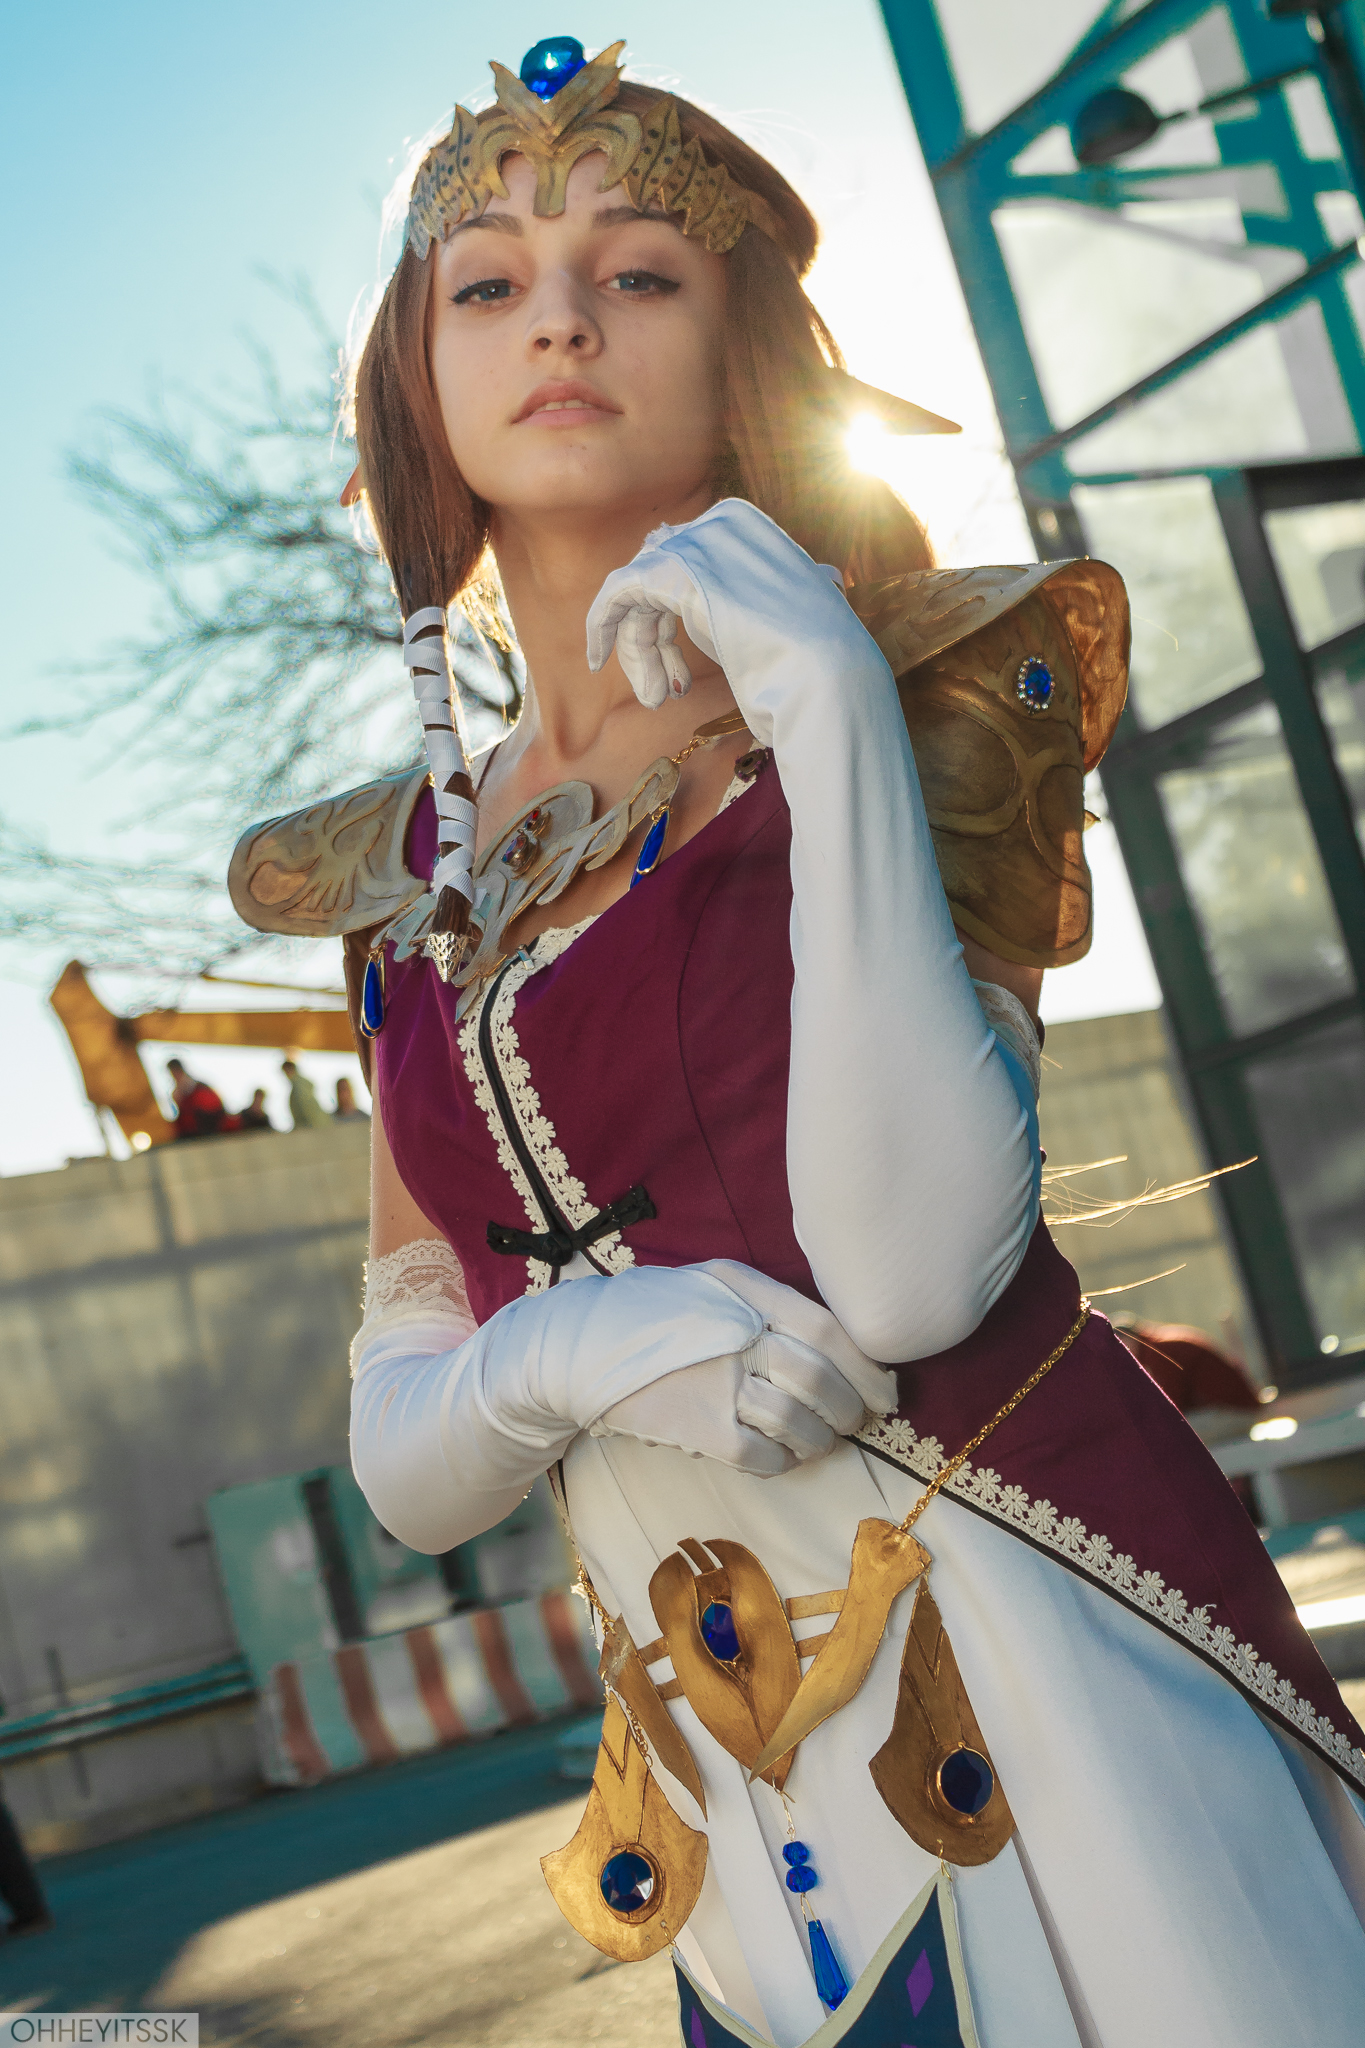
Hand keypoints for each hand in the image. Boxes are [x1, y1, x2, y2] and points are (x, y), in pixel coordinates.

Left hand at [586, 500, 868, 728]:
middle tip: (661, 693)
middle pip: (658, 579)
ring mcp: (698, 542)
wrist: (828, 675)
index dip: (671, 623)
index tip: (677, 674)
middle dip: (652, 639)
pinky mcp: (674, 570)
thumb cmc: (822, 660)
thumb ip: (795, 589)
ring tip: (655, 699)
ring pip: (638, 594)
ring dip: (639, 652)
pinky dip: (602, 625)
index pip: (685, 567)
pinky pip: (618, 592)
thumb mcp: (812, 610)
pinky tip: (596, 660)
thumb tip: (825, 579)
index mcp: (750, 528)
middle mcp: (722, 524)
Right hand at [590, 1259, 896, 1475]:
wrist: (580, 1353)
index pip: (829, 1330)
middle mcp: (736, 1334)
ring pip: (800, 1422)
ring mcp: (719, 1384)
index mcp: (745, 1291)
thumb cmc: (657, 1319)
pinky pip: (766, 1456)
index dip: (868, 1366)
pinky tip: (782, 1454)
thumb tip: (843, 1345)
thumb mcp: (712, 1287)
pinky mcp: (702, 1429)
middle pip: (822, 1378)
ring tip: (820, 1440)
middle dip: (852, 1407)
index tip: (886, 1389)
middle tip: (858, 1420)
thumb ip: (769, 1304)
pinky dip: (785, 1461)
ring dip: (821, 1439)